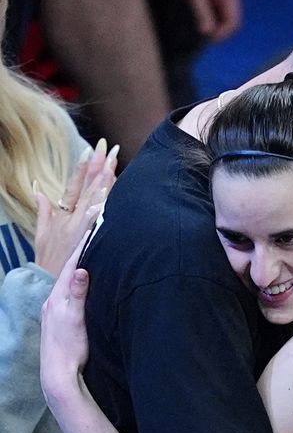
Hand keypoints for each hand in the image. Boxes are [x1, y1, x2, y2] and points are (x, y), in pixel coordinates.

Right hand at [33, 140, 116, 277]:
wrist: (50, 284)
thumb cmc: (47, 263)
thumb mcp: (40, 235)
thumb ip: (43, 211)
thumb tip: (38, 190)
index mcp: (62, 217)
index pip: (73, 187)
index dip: (82, 169)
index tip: (90, 151)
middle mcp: (74, 220)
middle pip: (89, 189)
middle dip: (99, 167)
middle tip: (110, 147)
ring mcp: (84, 230)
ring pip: (97, 200)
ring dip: (106, 180)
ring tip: (115, 162)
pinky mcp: (91, 241)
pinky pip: (101, 219)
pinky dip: (107, 204)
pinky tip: (115, 192)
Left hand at [40, 246, 90, 411]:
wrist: (58, 375)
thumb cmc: (69, 349)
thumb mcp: (75, 320)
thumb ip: (78, 294)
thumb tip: (81, 270)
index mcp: (57, 298)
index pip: (71, 267)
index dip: (82, 248)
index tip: (93, 232)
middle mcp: (52, 302)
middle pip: (68, 273)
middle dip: (81, 256)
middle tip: (95, 240)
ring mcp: (54, 312)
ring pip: (68, 285)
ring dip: (79, 271)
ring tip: (92, 259)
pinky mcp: (59, 322)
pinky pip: (68, 296)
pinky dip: (77, 287)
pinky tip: (83, 288)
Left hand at [166, 0, 241, 40]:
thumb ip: (202, 11)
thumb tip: (208, 33)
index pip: (232, 23)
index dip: (222, 34)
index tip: (207, 39)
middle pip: (228, 24)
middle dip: (217, 33)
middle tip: (200, 37)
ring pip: (220, 21)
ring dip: (211, 28)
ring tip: (195, 30)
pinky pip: (211, 14)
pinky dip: (205, 21)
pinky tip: (194, 22)